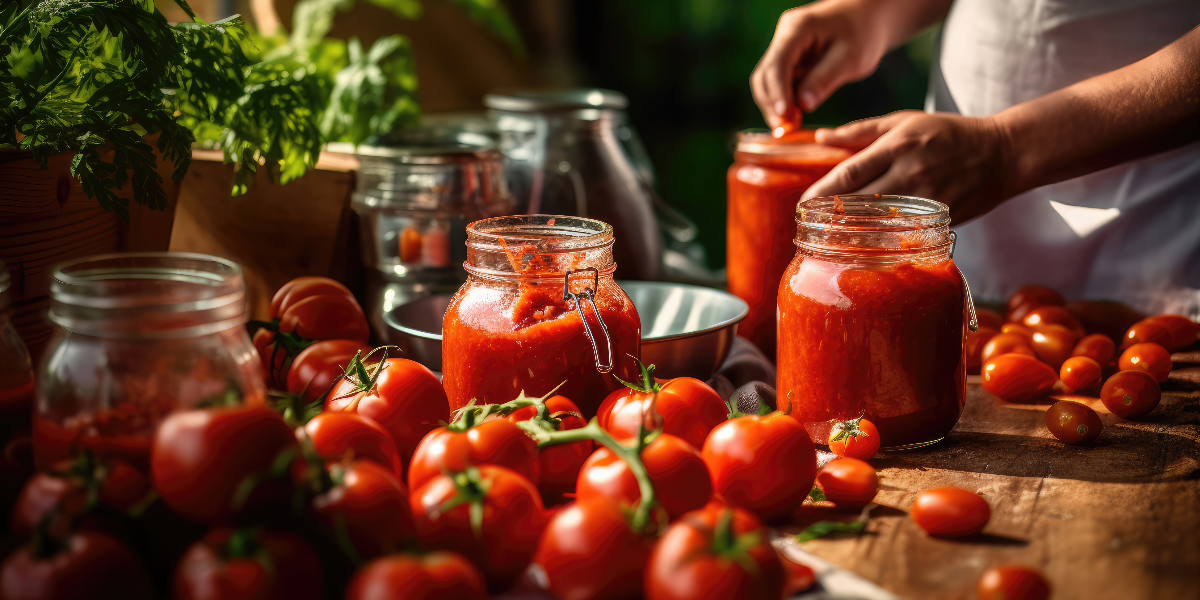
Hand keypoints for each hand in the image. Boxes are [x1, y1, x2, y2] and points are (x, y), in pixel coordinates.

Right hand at [750, 0, 889, 127]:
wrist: (868, 17)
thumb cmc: (863, 32)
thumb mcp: (851, 56)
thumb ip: (826, 79)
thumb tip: (803, 105)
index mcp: (797, 29)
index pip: (778, 64)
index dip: (778, 93)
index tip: (784, 117)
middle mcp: (784, 37)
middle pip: (765, 75)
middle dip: (772, 104)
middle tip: (785, 130)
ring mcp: (785, 48)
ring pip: (768, 82)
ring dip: (775, 106)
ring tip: (790, 127)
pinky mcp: (790, 60)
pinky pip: (779, 83)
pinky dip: (783, 102)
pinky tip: (793, 118)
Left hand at [802, 111, 1015, 222]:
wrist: (1004, 152)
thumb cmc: (948, 133)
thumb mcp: (904, 121)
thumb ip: (860, 131)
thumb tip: (821, 137)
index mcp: (898, 145)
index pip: (849, 174)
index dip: (821, 194)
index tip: (802, 205)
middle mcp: (911, 172)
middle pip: (860, 203)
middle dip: (831, 218)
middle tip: (809, 228)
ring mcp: (928, 198)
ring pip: (881, 223)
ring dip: (853, 235)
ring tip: (830, 241)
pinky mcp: (942, 218)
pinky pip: (906, 234)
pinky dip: (884, 242)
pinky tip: (866, 248)